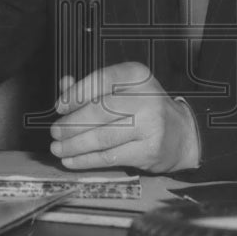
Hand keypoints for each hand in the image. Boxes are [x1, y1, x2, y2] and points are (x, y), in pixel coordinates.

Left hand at [50, 63, 199, 173]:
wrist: (180, 133)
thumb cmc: (144, 107)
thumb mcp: (123, 88)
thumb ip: (93, 86)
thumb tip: (64, 85)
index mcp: (137, 75)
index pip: (101, 80)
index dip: (76, 94)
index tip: (59, 107)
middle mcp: (145, 97)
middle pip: (99, 111)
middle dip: (71, 124)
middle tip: (56, 132)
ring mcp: (149, 125)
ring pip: (102, 137)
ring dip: (74, 145)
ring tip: (58, 148)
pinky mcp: (148, 151)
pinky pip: (109, 157)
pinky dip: (86, 160)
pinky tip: (71, 160)